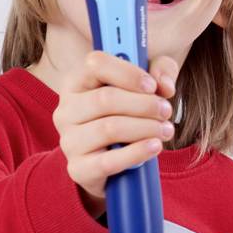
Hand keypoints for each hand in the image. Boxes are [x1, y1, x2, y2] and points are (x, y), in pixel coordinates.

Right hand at [51, 50, 179, 214]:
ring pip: (109, 128)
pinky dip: (136, 153)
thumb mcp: (147, 86)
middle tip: (166, 111)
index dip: (128, 73)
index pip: (95, 64)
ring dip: (145, 128)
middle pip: (105, 99)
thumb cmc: (127, 116)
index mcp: (77, 83)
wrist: (111, 165)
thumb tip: (165, 85)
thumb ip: (161, 71)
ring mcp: (69, 141)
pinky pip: (108, 161)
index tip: (153, 86)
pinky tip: (155, 147)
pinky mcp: (78, 169)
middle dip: (144, 105)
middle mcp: (66, 110)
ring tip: (165, 131)